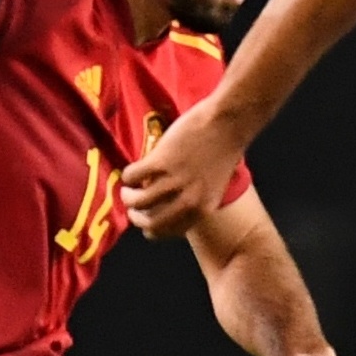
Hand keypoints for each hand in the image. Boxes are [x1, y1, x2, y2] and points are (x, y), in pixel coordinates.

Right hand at [121, 103, 243, 240]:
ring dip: (127, 196)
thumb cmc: (222, 151)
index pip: (168, 231)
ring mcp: (174, 181)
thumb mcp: (212, 187)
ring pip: (137, 201)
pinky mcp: (161, 161)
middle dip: (136, 217)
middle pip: (150, 222)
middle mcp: (189, 201)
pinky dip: (128, 175)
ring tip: (127, 189)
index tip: (146, 218)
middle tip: (131, 208)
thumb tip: (165, 205)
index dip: (152, 227)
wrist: (228, 124)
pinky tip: (132, 171)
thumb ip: (192, 199)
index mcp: (203, 210)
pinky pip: (133, 176)